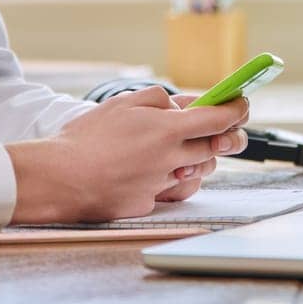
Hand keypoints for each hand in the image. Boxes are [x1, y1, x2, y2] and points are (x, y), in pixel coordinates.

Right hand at [4, 85, 249, 223]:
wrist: (60, 178)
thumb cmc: (86, 138)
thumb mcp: (122, 103)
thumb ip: (157, 100)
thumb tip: (181, 105)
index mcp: (166, 129)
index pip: (219, 119)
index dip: (237, 111)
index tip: (242, 104)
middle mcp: (170, 159)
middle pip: (214, 148)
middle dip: (223, 137)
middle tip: (221, 129)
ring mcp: (161, 184)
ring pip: (197, 171)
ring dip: (197, 159)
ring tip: (178, 149)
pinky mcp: (150, 204)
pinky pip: (173, 190)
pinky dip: (172, 180)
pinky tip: (158, 171)